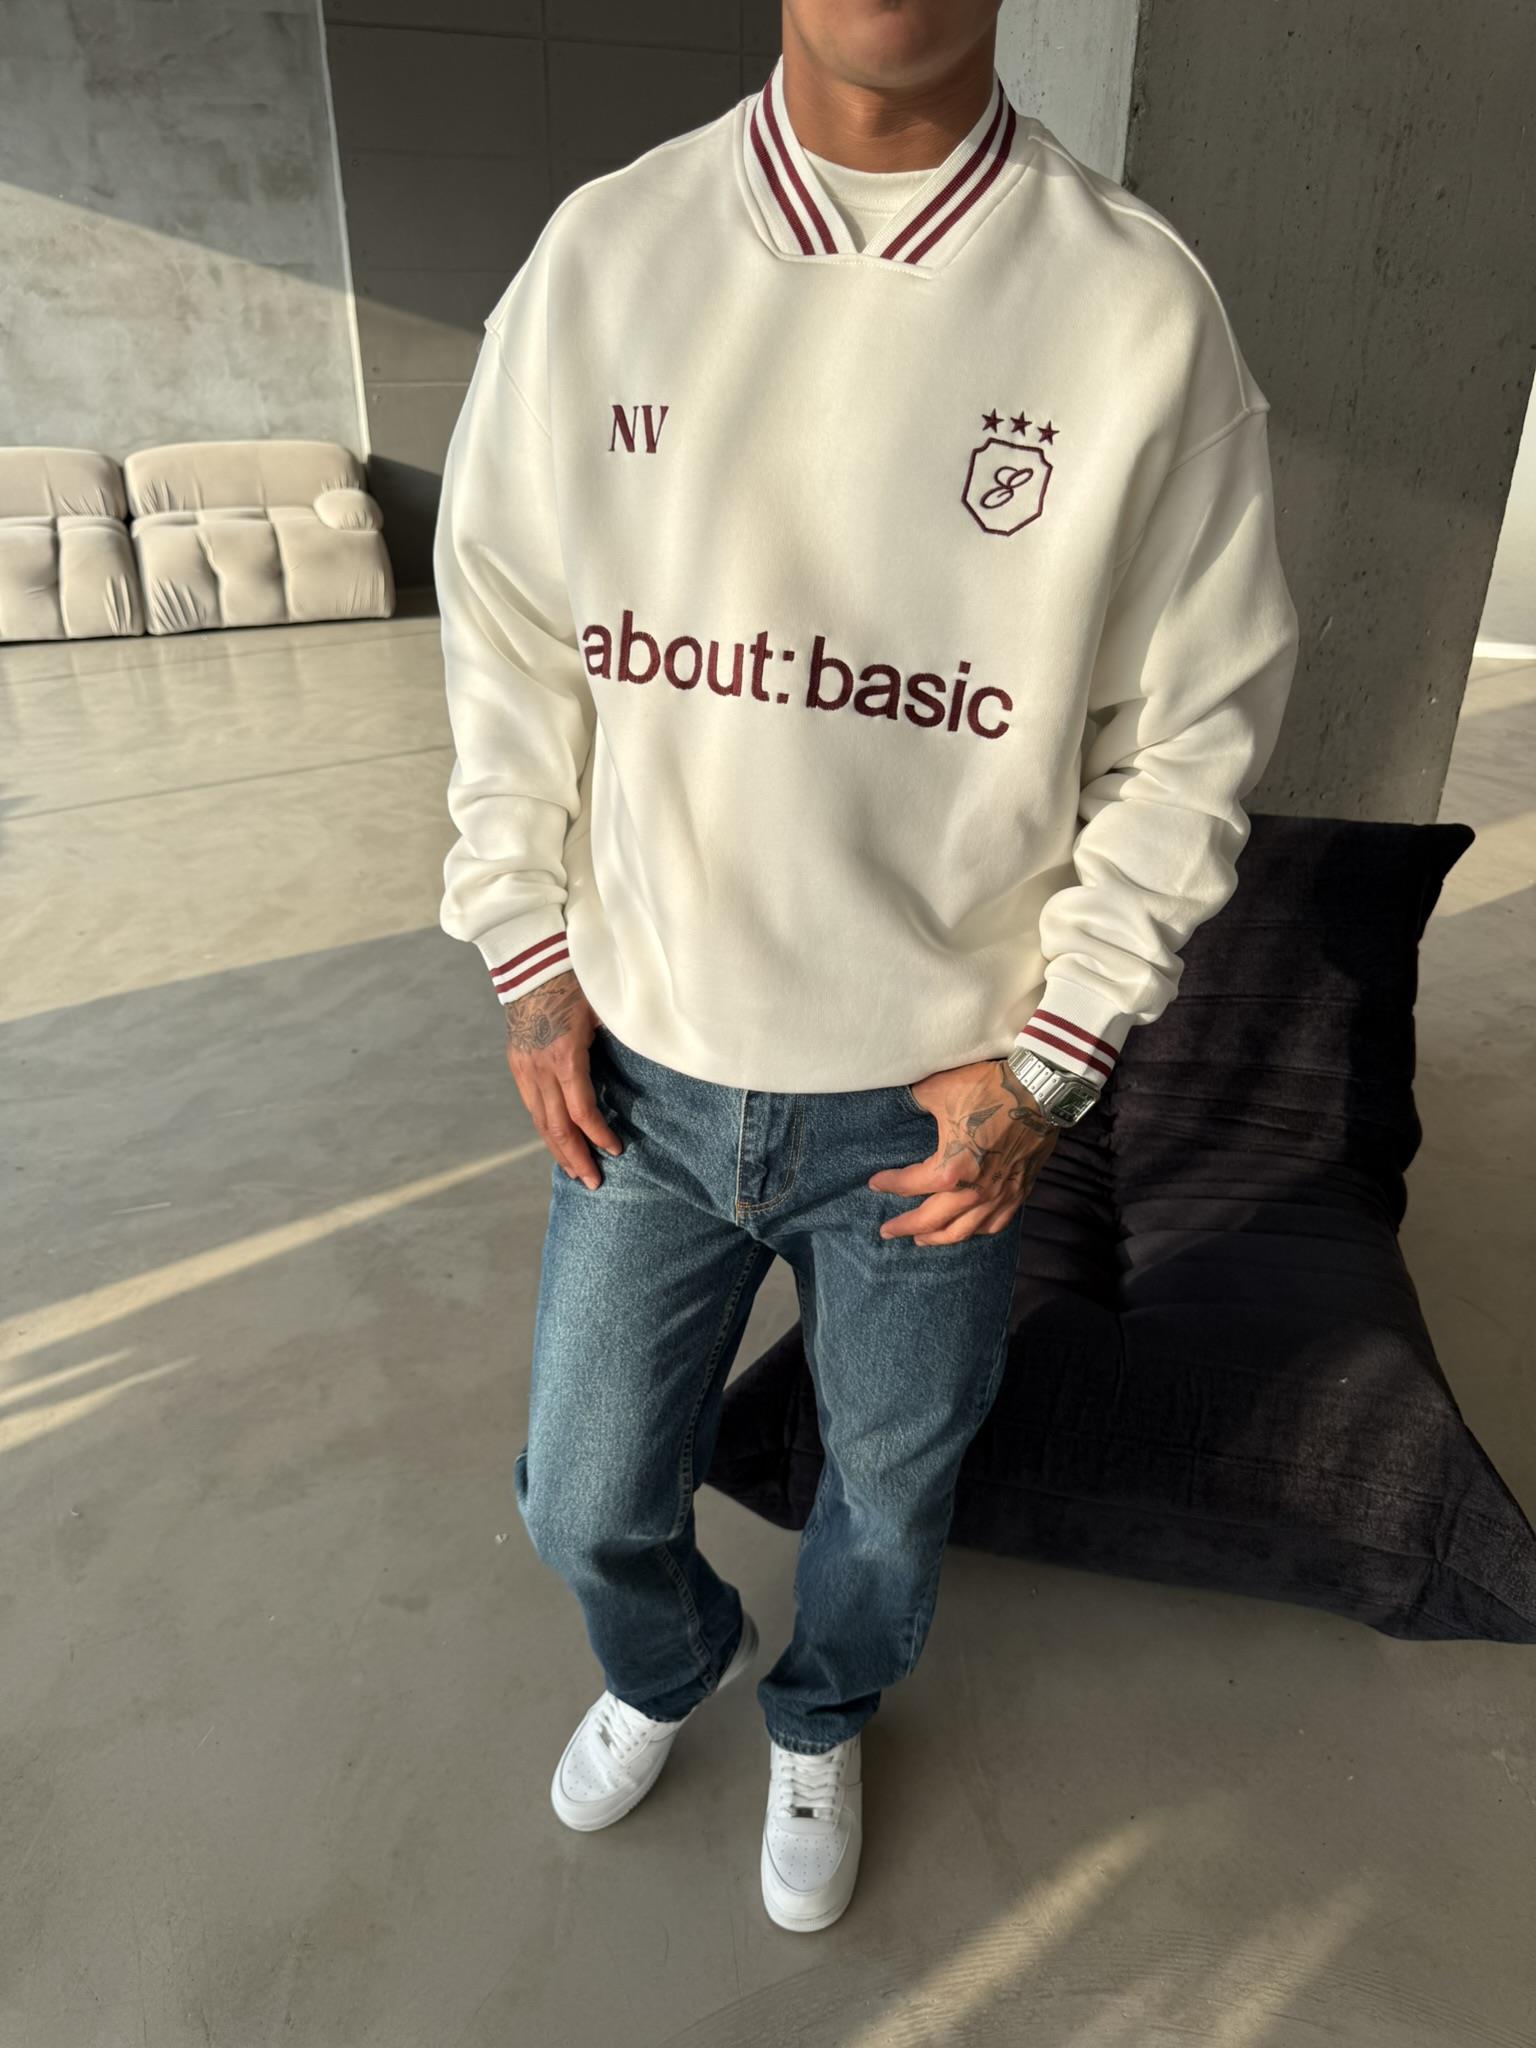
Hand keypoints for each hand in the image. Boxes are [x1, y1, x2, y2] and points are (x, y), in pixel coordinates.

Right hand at [503, 970, 620, 1189]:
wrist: (530, 960)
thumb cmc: (574, 980)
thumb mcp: (603, 1009)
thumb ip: (620, 1038)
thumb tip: (648, 1057)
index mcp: (565, 1056)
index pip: (582, 1111)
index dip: (599, 1135)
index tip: (617, 1150)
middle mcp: (539, 1068)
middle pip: (556, 1126)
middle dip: (576, 1157)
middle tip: (594, 1182)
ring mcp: (524, 1067)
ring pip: (539, 1120)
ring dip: (557, 1149)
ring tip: (575, 1171)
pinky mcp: (516, 1064)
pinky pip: (531, 1105)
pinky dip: (544, 1127)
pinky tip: (555, 1141)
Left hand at [868, 1057, 1057, 1244]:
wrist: (1041, 1091)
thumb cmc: (989, 1089)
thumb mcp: (939, 1089)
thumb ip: (914, 1101)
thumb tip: (900, 1103)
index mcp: (951, 1168)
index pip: (909, 1185)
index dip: (889, 1184)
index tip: (874, 1184)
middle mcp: (974, 1191)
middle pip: (932, 1220)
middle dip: (906, 1226)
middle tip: (887, 1231)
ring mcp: (998, 1195)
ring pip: (963, 1231)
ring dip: (938, 1238)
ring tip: (921, 1239)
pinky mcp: (1018, 1192)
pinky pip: (995, 1224)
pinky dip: (976, 1231)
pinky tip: (967, 1230)